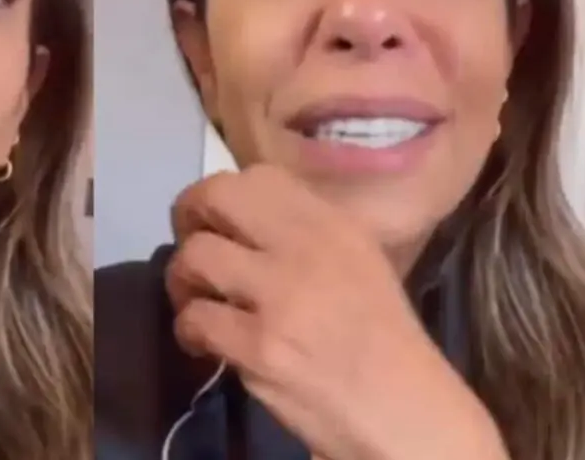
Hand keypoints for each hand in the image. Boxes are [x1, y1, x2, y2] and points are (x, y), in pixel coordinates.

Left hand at [166, 165, 507, 459]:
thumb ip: (305, 233)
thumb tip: (242, 220)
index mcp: (333, 223)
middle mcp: (306, 247)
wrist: (402, 409)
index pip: (257, 176)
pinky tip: (203, 343)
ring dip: (181, 281)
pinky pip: (195, 318)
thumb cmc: (379, 339)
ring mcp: (281, 295)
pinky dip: (188, 330)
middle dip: (187, 217)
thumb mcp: (359, 261)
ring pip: (194, 256)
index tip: (217, 221)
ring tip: (194, 301)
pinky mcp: (260, 345)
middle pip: (216, 196)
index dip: (222, 195)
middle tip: (192, 249)